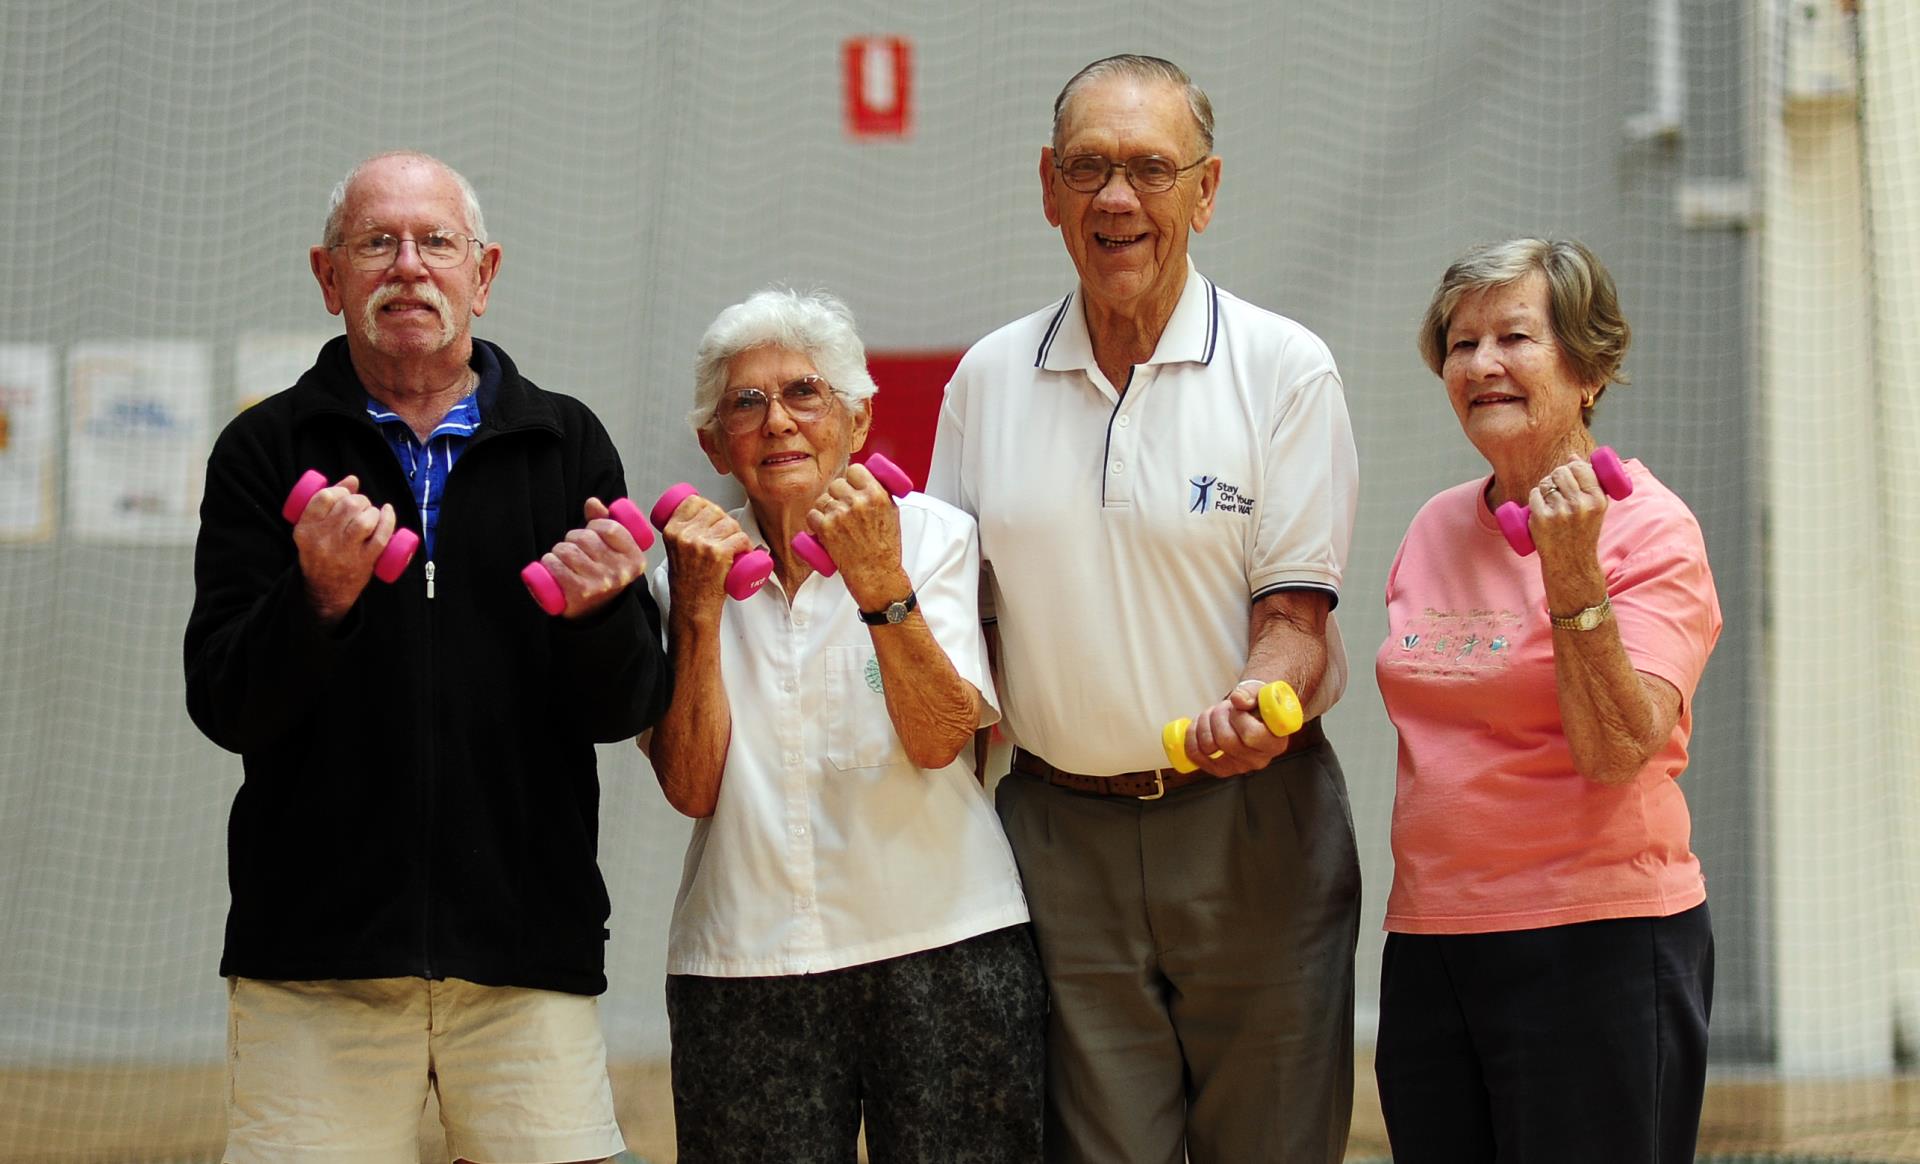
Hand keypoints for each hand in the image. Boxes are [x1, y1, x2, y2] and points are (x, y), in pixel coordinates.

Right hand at [293, 474, 395, 622]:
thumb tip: (353, 479)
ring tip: (371, 514)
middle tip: (361, 506)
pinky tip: (388, 511)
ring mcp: (345, 552)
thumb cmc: (321, 552)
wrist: (325, 590)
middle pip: (348, 506)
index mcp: (305, 529)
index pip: (323, 498)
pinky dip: (389, 520)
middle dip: (360, 500)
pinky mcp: (364, 561)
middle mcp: (323, 540)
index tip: (344, 495)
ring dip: (372, 511)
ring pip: (364, 520)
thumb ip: (328, 503)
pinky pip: (381, 537)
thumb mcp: (313, 529)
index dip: (339, 490)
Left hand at [536, 498, 649, 618]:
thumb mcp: (614, 550)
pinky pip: (556, 566)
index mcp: (634, 559)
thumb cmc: (604, 573)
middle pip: (585, 538)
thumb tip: (592, 502)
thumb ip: (606, 522)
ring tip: (562, 558)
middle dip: (573, 538)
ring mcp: (598, 583)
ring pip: (567, 550)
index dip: (595, 524)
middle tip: (575, 548)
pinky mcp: (578, 592)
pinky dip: (548, 562)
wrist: (596, 612)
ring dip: (558, 551)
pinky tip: (552, 565)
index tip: (592, 531)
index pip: (611, 528)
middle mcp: (619, 573)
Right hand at [660, 492, 750, 614]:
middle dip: (725, 521)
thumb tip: (699, 516)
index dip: (708, 507)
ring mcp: (703, 543)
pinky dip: (747, 544)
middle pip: (715, 510)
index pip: (693, 502)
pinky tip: (743, 551)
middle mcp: (686, 535)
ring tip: (733, 547)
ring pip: (730, 523)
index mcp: (672, 531)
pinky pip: (740, 538)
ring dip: (737, 533)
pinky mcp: (719, 553)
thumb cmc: (686, 583)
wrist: (692, 607)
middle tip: (725, 537)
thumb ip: (681, 533)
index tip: (713, 518)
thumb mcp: (674, 551)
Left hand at [807, 462, 904, 605]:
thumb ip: (880, 494)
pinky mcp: (825, 529)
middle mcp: (857, 502)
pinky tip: (823, 528)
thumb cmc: (886, 548)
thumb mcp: (892, 513)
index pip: (855, 470)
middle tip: (843, 507)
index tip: (851, 486)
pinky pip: (812, 515)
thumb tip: (865, 482)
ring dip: (826, 508)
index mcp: (877, 494)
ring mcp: (840, 515)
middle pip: (836, 484)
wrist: (877, 574)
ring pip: (823, 499)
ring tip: (835, 521)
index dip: (851, 478)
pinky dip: (815, 521)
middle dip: (838, 495)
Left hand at [1183, 682, 1293, 776]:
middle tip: (1223, 707)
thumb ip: (1251, 693)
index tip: (1238, 708)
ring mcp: (1240, 767)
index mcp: (1275, 742)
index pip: (1252, 735)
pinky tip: (1198, 728)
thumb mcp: (1259, 692)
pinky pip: (1197, 757)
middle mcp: (1259, 759)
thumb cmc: (1257, 705)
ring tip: (1213, 715)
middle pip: (1226, 740)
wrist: (1251, 714)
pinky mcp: (1222, 769)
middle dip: (1218, 716)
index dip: (1239, 718)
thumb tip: (1238, 699)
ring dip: (1204, 724)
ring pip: (1209, 746)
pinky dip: (1192, 738)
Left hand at [1528, 456, 1609, 577]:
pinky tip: (1540, 508)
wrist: (1572, 563)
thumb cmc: (1583, 532)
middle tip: (1558, 488)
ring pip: (1545, 483)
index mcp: (1598, 499)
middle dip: (1556, 476)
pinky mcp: (1541, 519)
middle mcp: (1580, 504)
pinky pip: (1534, 495)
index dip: (1572, 466)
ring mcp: (1560, 512)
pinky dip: (1535, 498)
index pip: (1580, 467)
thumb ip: (1590, 482)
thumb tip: (1572, 455)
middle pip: (1560, 472)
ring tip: (1551, 501)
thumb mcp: (1596, 508)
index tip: (1570, 472)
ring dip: (1545, 487)